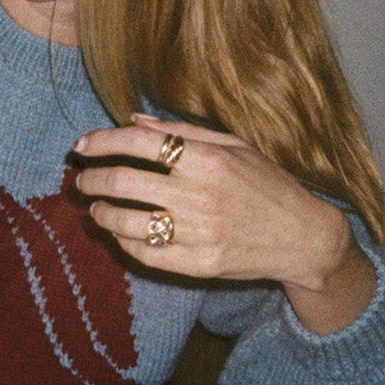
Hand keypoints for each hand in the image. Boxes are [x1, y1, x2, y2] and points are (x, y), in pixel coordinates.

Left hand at [73, 113, 375, 334]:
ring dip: (101, 213)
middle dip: (92, 178)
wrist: (302, 236)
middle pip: (124, 182)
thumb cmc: (267, 184)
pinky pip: (145, 254)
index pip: (139, 143)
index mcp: (208, 160)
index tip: (82, 146)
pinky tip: (120, 234)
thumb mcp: (233, 145)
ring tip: (95, 208)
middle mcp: (200, 195)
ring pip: (127, 222)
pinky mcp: (198, 264)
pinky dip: (124, 242)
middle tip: (83, 180)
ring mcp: (199, 233)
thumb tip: (133, 120)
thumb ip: (182, 131)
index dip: (103, 142)